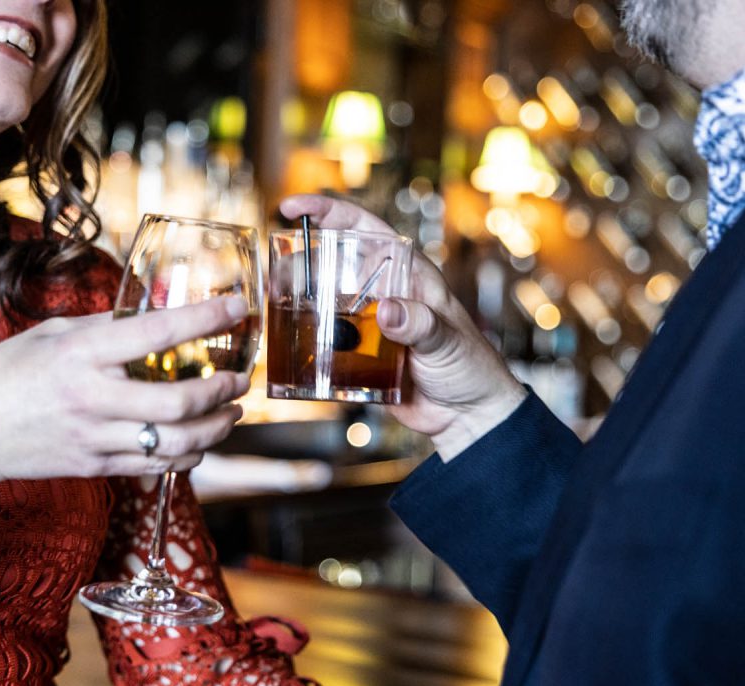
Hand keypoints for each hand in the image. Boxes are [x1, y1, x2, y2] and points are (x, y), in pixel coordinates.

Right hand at [0, 296, 250, 491]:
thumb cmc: (4, 376)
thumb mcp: (49, 335)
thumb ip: (104, 327)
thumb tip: (155, 314)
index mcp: (81, 354)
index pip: (157, 332)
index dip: (205, 319)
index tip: (238, 308)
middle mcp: (92, 398)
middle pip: (178, 402)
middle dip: (222, 391)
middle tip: (241, 380)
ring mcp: (95, 439)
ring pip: (176, 443)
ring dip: (216, 429)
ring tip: (232, 413)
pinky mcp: (96, 467)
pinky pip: (156, 467)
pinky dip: (188, 455)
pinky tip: (200, 441)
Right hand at [280, 194, 526, 460]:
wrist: (467, 417)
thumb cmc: (470, 368)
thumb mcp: (448, 341)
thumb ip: (420, 325)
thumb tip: (388, 312)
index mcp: (406, 274)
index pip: (363, 229)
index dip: (328, 212)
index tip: (293, 209)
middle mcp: (381, 293)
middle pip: (331, 264)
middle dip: (299, 263)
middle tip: (277, 277)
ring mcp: (367, 325)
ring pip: (322, 303)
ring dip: (296, 303)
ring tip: (275, 307)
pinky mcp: (358, 357)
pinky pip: (325, 343)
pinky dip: (305, 342)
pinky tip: (287, 345)